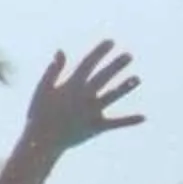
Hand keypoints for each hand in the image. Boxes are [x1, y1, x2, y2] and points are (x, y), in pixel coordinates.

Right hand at [24, 41, 144, 151]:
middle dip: (116, 65)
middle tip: (129, 55)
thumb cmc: (39, 113)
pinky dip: (129, 120)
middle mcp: (85, 96)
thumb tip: (61, 51)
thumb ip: (53, 70)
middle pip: (104, 77)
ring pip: (112, 96)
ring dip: (126, 87)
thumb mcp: (42, 88)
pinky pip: (116, 123)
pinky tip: (143, 117)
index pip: (89, 63)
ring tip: (137, 79)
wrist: (42, 141)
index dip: (100, 52)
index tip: (111, 42)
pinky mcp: (97, 127)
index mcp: (72, 85)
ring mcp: (92, 112)